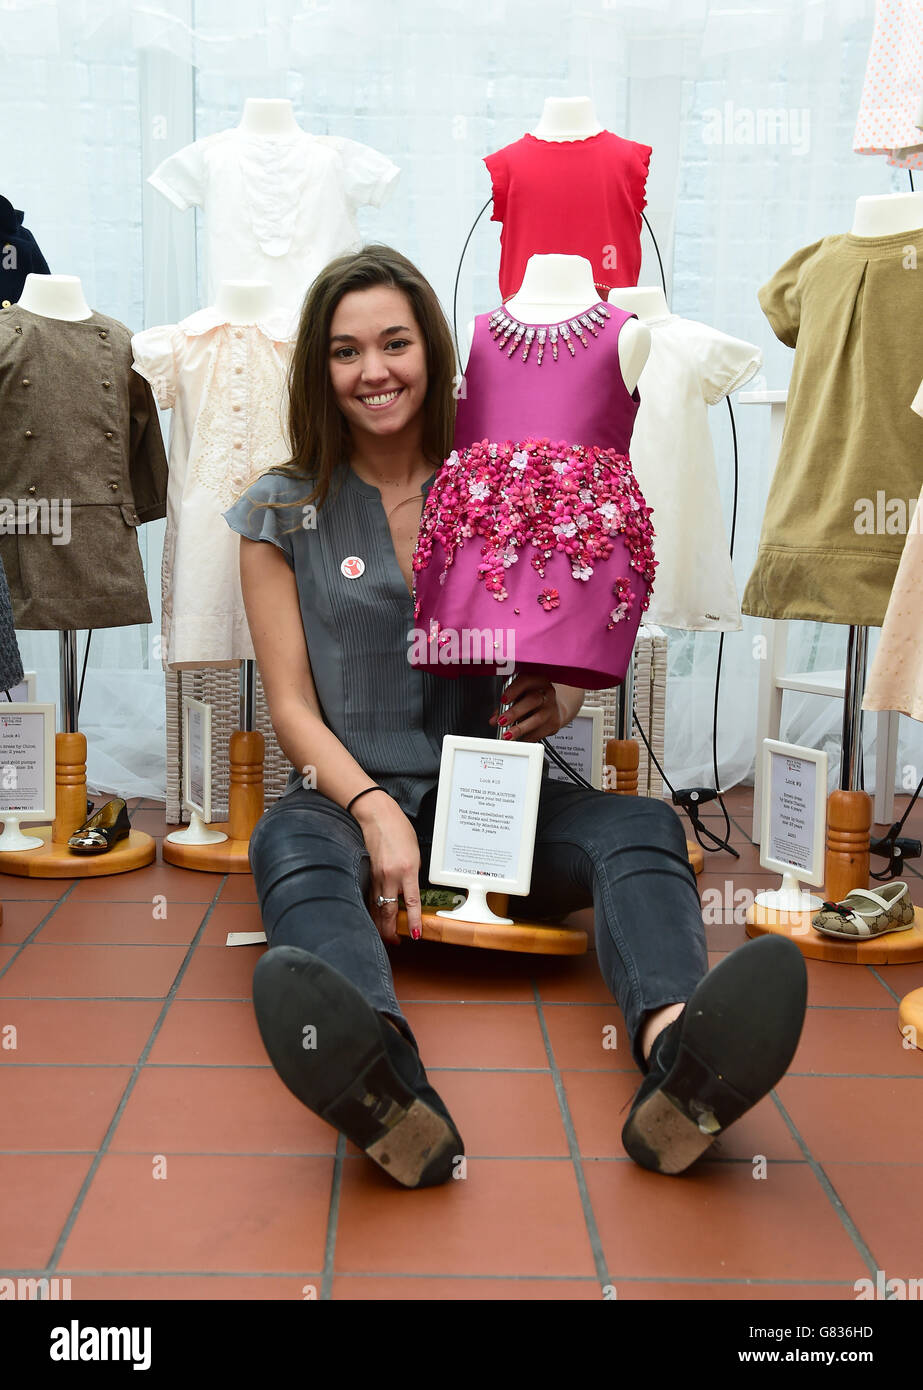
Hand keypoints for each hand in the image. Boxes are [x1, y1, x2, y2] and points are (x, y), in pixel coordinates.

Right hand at [352, 794, 422, 943]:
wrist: (377, 816)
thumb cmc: (398, 829)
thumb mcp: (415, 852)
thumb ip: (413, 873)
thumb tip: (410, 890)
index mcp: (408, 870)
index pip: (412, 902)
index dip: (413, 920)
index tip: (415, 934)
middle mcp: (391, 876)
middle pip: (388, 911)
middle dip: (391, 931)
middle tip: (396, 942)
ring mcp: (377, 875)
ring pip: (376, 907)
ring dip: (380, 924)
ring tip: (385, 936)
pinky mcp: (368, 873)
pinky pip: (369, 896)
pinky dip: (371, 909)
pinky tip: (373, 917)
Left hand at [488, 673, 562, 742]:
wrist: (554, 706)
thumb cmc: (532, 697)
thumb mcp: (519, 694)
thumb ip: (505, 704)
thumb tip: (494, 719)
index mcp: (536, 680)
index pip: (525, 681)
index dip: (513, 691)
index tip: (503, 700)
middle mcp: (546, 692)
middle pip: (532, 701)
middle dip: (515, 712)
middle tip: (501, 721)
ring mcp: (551, 708)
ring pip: (537, 719)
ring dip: (520, 728)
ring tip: (507, 735)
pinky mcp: (553, 723)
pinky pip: (540, 732)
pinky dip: (527, 738)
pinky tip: (518, 739)